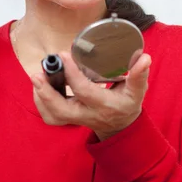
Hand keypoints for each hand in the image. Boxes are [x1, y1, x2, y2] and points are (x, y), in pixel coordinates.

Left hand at [31, 52, 151, 140]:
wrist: (120, 126)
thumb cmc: (127, 103)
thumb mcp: (137, 91)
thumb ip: (139, 75)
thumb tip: (144, 57)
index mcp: (105, 105)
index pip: (84, 91)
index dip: (72, 73)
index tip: (64, 55)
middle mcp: (87, 114)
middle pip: (62, 110)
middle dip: (47, 92)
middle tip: (39, 73)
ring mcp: (76, 119)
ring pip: (53, 116)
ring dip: (41, 97)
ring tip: (38, 77)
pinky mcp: (67, 120)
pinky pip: (49, 117)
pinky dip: (41, 103)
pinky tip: (40, 87)